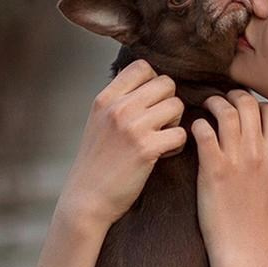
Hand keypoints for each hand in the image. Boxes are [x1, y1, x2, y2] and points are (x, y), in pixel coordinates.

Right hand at [56, 59, 185, 231]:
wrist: (86, 199)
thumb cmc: (96, 163)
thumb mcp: (98, 122)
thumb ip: (118, 101)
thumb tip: (148, 81)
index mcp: (105, 99)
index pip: (142, 67)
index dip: (154, 82)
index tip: (150, 103)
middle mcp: (118, 108)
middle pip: (166, 83)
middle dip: (169, 102)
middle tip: (160, 124)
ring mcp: (132, 127)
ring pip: (177, 105)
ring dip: (175, 123)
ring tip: (161, 139)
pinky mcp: (146, 149)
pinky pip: (181, 133)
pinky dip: (177, 145)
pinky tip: (162, 155)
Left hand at [192, 89, 267, 261]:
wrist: (246, 249)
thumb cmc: (261, 223)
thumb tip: (265, 141)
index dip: (258, 103)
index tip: (246, 108)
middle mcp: (260, 153)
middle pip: (249, 104)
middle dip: (234, 96)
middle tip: (223, 101)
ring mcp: (236, 160)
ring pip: (226, 112)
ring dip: (214, 104)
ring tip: (206, 107)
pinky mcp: (213, 169)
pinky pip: (204, 132)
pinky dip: (198, 124)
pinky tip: (195, 130)